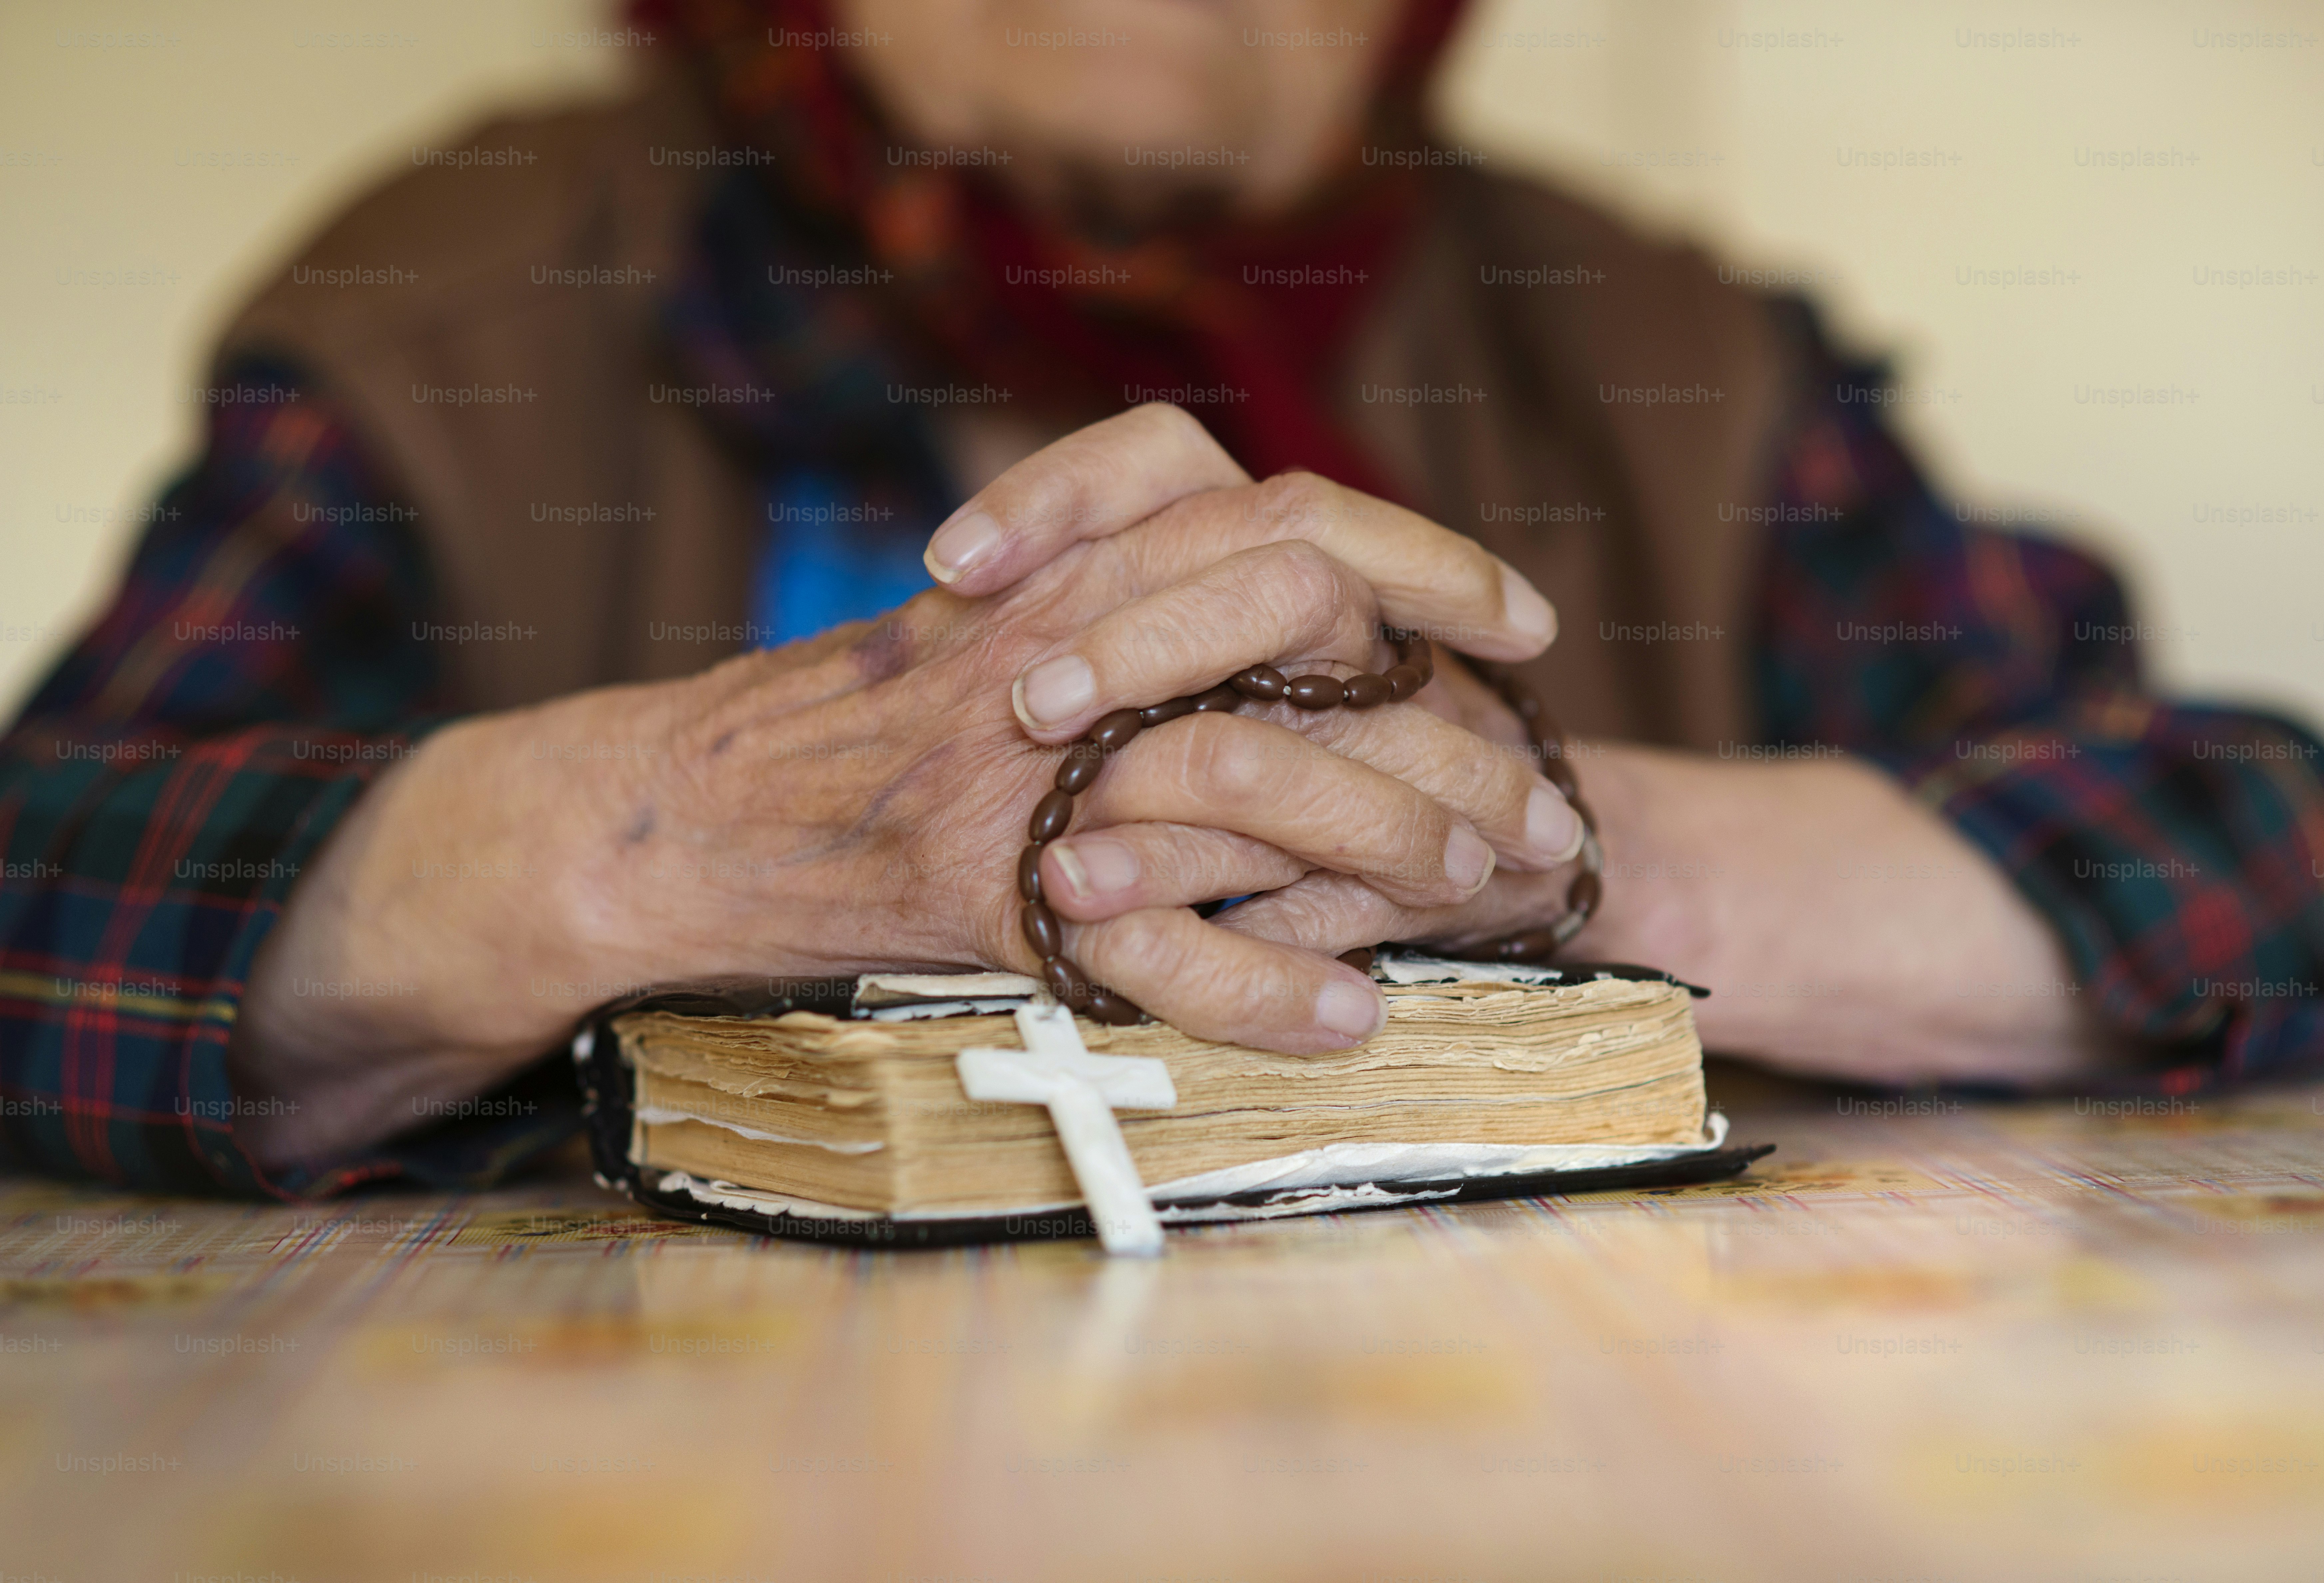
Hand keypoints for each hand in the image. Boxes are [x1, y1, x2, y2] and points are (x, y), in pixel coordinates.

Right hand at [231, 407, 1568, 1161]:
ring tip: (1476, 904)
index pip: (1288, 514)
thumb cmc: (852, 723)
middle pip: (1303, 630)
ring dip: (1387, 845)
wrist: (690, 810)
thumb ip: (1132, 596)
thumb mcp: (1005, 624)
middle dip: (1445, 728)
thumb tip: (1304, 635)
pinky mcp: (987, 889)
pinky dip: (1261, 989)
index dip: (1429, 559)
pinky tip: (1348, 1020)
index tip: (1521, 621)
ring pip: (1251, 781)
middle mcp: (1063, 644)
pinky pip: (1153, 947)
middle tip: (1533, 811)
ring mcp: (1026, 767)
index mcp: (1078, 572)